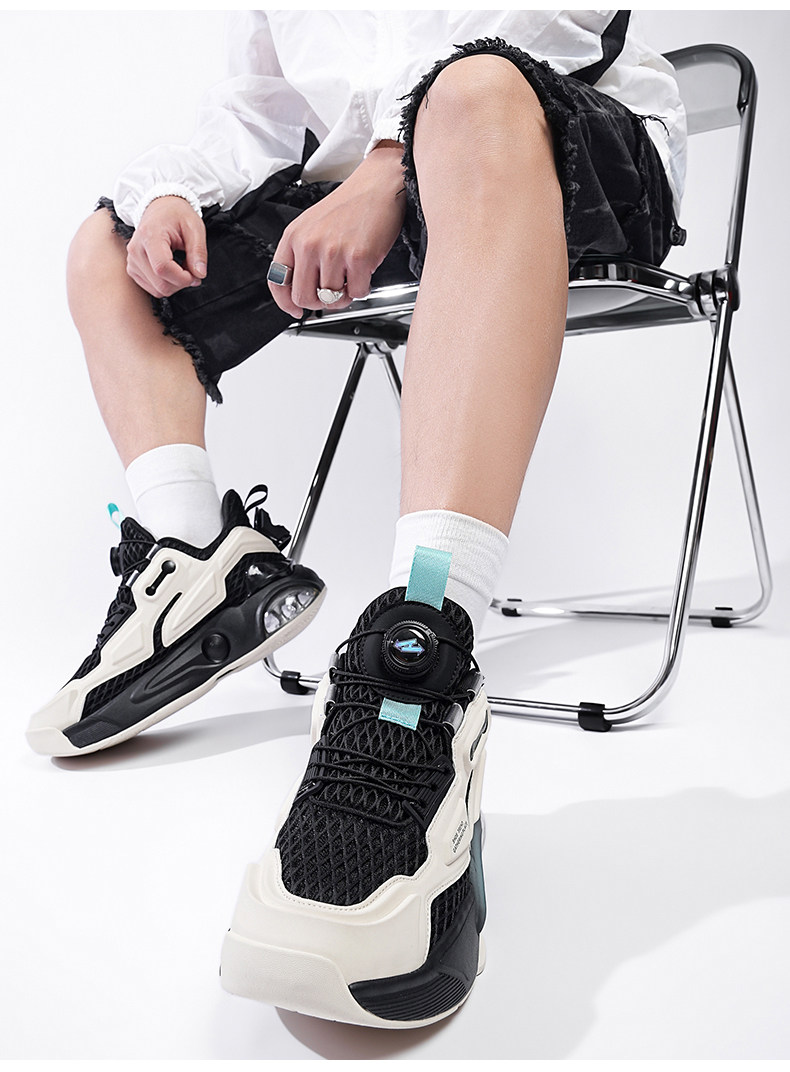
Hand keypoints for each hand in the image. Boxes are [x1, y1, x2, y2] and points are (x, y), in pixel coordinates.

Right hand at [126, 195, 206, 297]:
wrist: (159, 208)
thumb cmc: (177, 215)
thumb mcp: (195, 227)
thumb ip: (199, 251)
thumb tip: (200, 274)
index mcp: (150, 236)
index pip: (162, 268)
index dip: (182, 278)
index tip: (195, 274)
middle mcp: (136, 250)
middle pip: (161, 284)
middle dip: (182, 283)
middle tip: (192, 270)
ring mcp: (132, 261)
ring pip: (157, 290)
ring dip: (175, 285)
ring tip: (181, 267)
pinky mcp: (133, 269)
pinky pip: (152, 288)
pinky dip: (166, 284)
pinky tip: (172, 270)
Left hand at [268, 141, 405, 317]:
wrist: (379, 185)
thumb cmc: (351, 205)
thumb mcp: (314, 225)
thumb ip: (303, 255)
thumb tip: (303, 290)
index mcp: (294, 236)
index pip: (277, 281)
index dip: (286, 302)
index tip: (295, 310)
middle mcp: (310, 244)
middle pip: (304, 298)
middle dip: (320, 302)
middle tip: (332, 293)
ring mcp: (333, 251)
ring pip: (331, 299)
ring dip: (345, 295)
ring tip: (351, 276)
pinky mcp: (358, 257)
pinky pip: (357, 293)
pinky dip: (363, 288)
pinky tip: (364, 270)